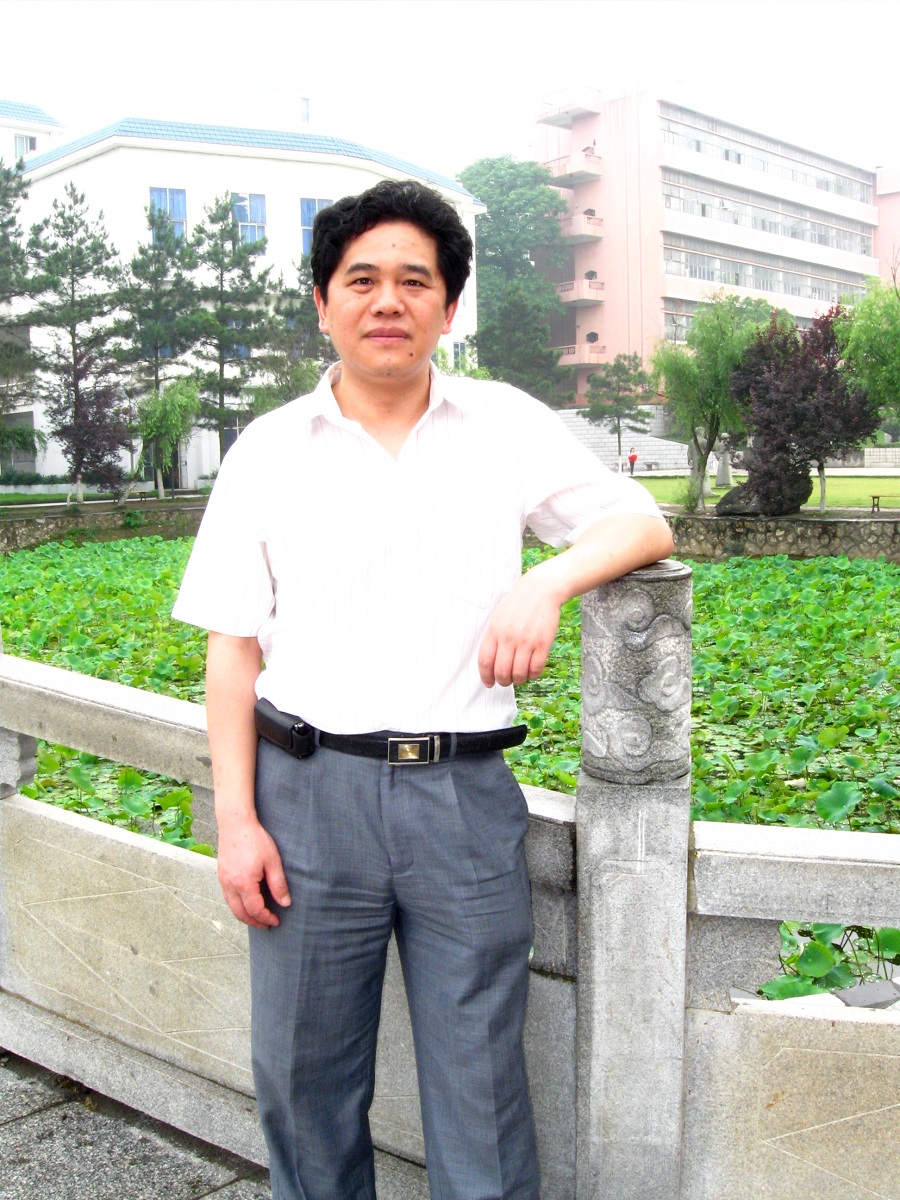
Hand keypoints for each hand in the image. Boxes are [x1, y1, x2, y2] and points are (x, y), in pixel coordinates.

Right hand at [216, 815, 291, 928]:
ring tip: (257, 917)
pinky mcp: (221, 875)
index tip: (276, 921)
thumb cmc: (255, 840)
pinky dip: (237, 905)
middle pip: (241, 913)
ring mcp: (223, 880)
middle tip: (266, 925)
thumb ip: (278, 884)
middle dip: (254, 922)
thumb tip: (285, 903)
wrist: (235, 823)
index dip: (266, 918)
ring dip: (244, 915)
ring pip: (232, 907)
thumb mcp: (272, 861)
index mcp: (244, 884)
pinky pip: (227, 897)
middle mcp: (230, 885)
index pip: (255, 910)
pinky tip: (246, 901)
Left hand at [477, 569, 562, 687]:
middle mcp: (509, 638)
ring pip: (519, 674)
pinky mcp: (543, 643)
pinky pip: (536, 669)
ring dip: (518, 680)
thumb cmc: (518, 605)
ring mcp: (527, 641)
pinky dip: (532, 675)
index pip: (485, 662)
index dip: (486, 677)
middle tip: (506, 681)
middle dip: (503, 681)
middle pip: (501, 672)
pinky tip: (531, 671)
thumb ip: (493, 639)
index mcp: (494, 631)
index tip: (489, 683)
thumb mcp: (498, 618)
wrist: (541, 589)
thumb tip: (490, 664)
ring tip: (519, 677)